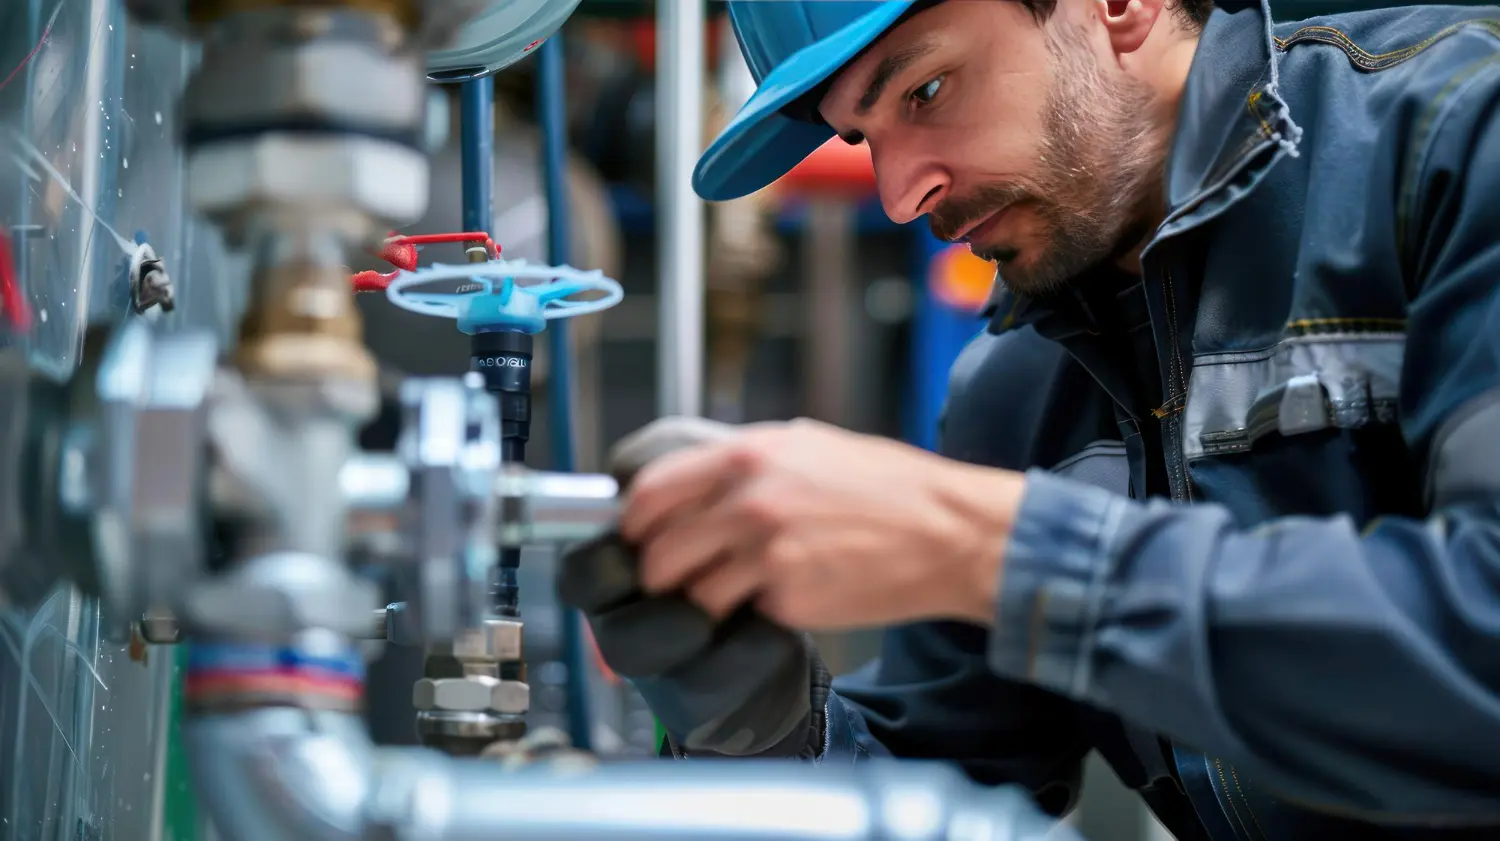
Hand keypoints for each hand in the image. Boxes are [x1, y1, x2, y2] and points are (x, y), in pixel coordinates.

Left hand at [620, 418, 1026, 630]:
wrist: (947, 531)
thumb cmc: (886, 487)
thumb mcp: (807, 446)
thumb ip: (744, 464)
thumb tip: (690, 485)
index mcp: (747, 455)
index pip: (650, 494)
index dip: (632, 526)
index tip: (636, 541)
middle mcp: (748, 500)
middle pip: (657, 553)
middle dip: (658, 577)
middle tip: (677, 582)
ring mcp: (767, 552)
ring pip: (691, 594)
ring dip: (700, 604)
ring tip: (734, 594)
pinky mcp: (789, 598)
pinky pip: (741, 616)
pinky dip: (750, 615)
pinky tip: (784, 598)